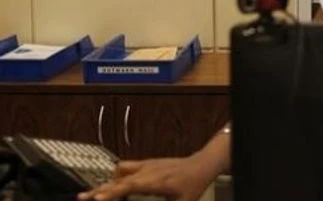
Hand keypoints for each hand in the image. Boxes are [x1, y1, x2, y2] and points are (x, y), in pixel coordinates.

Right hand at [77, 155, 216, 200]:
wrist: (201, 164)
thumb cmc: (192, 185)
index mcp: (156, 181)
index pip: (129, 186)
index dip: (112, 192)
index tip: (97, 198)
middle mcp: (148, 171)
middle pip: (119, 179)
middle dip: (100, 190)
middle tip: (82, 198)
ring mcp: (146, 165)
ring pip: (120, 171)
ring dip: (108, 182)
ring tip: (96, 195)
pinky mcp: (146, 164)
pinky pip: (126, 168)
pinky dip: (117, 177)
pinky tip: (114, 186)